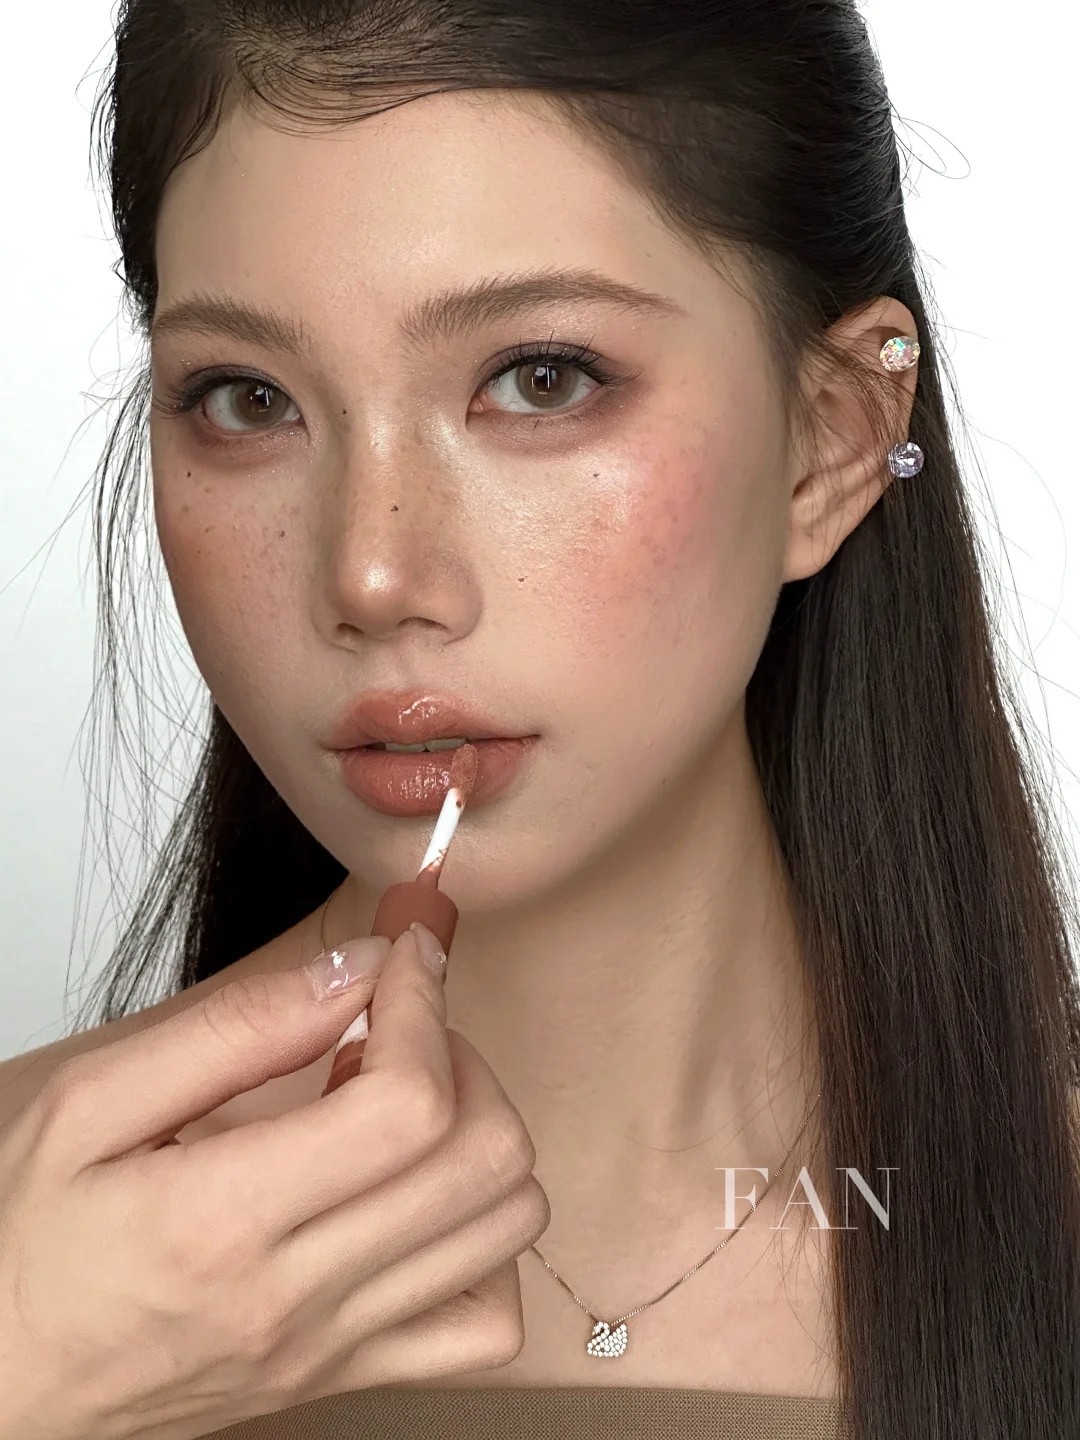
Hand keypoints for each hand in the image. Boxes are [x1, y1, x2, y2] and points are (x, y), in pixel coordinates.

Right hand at [0, 925, 549, 1439]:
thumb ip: (232, 1029)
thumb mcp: (86, 1106)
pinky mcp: (342, 1377)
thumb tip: (353, 970)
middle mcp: (296, 1296)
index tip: (402, 958)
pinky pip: (485, 1327)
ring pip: (505, 1231)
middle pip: (483, 1161)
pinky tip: (422, 1196)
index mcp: (222, 1219)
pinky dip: (485, 1243)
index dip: (425, 1004)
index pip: (407, 1103)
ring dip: (480, 1134)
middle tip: (396, 1029)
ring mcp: (331, 1347)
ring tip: (399, 1105)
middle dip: (465, 1058)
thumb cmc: (19, 1245)